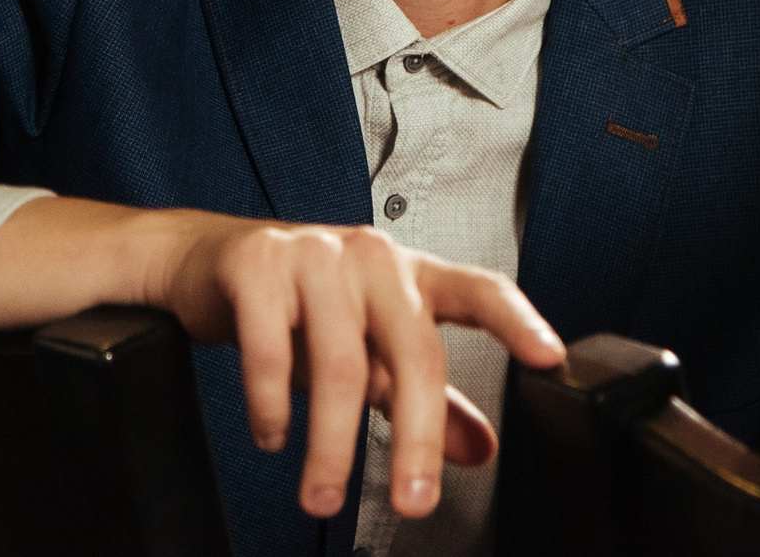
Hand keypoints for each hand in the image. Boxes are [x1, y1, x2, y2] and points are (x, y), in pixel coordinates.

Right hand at [150, 214, 564, 522]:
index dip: (518, 320)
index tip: (550, 358)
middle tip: (413, 505)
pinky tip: (275, 435)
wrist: (208, 262)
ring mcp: (314, 254)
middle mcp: (372, 257)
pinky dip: (273, 408)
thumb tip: (479, 450)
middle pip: (411, 352)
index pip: (478, 290)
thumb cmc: (302, 305)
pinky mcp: (258, 265)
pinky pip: (270, 351)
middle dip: (415, 440)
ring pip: (339, 365)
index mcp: (410, 274)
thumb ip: (424, 397)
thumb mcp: (370, 349)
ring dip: (331, 445)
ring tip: (322, 494)